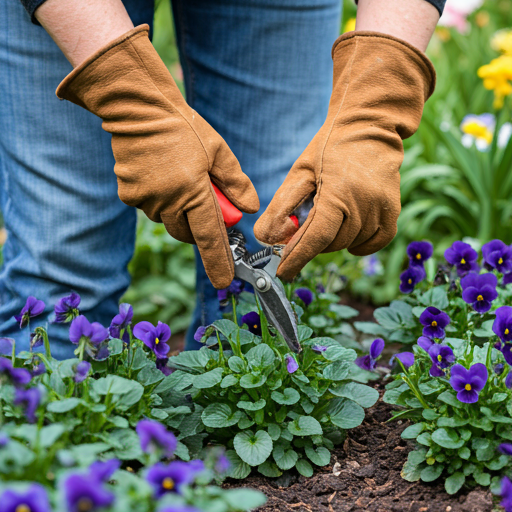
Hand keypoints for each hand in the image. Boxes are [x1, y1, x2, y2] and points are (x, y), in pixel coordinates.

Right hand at [56, 26, 258, 288]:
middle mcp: (167, 202)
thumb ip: (236, 184)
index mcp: (193, 192)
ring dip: (178, 209)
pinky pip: (151, 208)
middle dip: (198, 225)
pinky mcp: (128, 195)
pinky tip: (160, 174)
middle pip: (188, 232)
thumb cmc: (183, 127)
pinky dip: (160, 199)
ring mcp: (144, 200)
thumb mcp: (219, 152)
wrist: (137, 108)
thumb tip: (249, 209)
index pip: (209, 238)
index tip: (224, 283)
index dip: (218, 262)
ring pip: (168, 219)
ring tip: (179, 176)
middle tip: (204, 197)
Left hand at [254, 31, 434, 280]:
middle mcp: (365, 204)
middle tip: (305, 222)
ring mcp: (383, 209)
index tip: (284, 272)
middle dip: (312, 240)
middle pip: (331, 243)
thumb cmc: (329, 148)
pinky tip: (347, 228)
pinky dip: (357, 243)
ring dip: (333, 238)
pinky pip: (373, 243)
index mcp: (338, 192)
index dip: (297, 258)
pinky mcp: (393, 212)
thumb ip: (281, 206)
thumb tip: (265, 237)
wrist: (369, 127)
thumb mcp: (299, 172)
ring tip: (329, 212)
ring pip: (349, 244)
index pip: (316, 237)